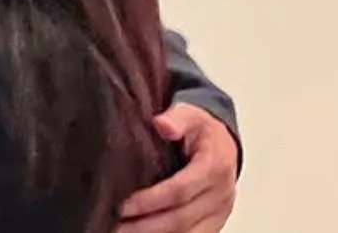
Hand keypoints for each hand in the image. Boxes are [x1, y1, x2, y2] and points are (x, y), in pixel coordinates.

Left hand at [116, 103, 237, 232]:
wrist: (223, 144)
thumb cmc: (202, 131)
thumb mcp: (190, 114)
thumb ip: (177, 118)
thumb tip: (162, 124)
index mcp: (214, 167)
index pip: (179, 191)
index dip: (149, 200)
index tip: (122, 205)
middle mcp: (220, 195)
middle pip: (179, 219)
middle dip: (144, 226)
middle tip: (114, 227)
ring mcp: (218, 213)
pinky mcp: (214, 224)